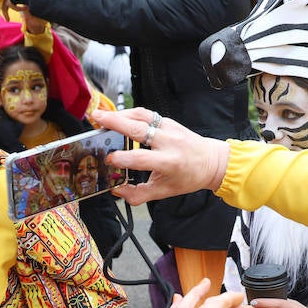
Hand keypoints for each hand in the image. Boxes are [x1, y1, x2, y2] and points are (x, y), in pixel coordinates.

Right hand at [91, 107, 229, 204]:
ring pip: (141, 116)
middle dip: (115, 123)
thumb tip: (116, 191)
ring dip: (120, 114)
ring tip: (101, 116)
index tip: (108, 159)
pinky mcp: (168, 121)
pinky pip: (146, 114)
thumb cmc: (188, 177)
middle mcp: (169, 142)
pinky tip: (117, 116)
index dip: (123, 158)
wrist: (211, 161)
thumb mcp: (164, 191)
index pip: (141, 158)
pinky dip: (130, 113)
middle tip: (95, 119)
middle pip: (139, 129)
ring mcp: (169, 128)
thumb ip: (138, 194)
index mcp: (169, 162)